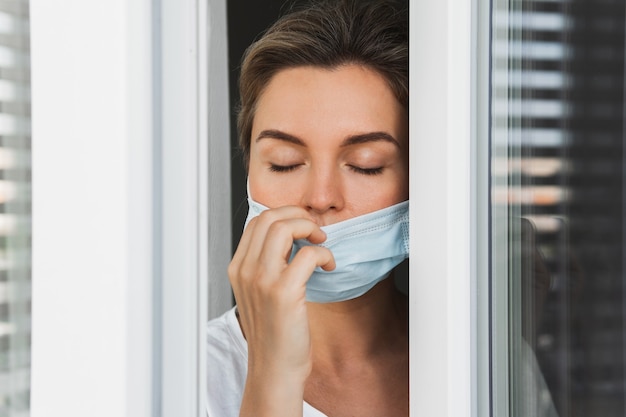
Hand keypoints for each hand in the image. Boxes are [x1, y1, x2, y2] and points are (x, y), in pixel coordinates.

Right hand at [228, 206, 334, 415]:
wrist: (274, 370)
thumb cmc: (274, 333)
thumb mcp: (259, 293)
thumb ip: (266, 265)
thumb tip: (291, 237)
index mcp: (238, 268)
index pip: (257, 220)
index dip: (284, 215)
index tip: (302, 225)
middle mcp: (245, 270)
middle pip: (270, 218)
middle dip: (299, 215)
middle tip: (315, 230)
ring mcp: (262, 281)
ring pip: (285, 228)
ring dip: (310, 228)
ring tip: (322, 242)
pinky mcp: (283, 293)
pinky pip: (308, 254)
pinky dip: (324, 254)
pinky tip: (329, 266)